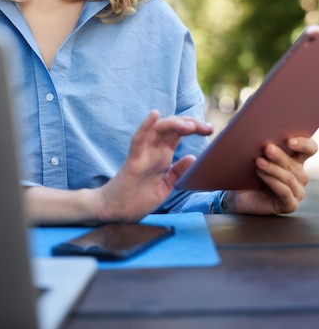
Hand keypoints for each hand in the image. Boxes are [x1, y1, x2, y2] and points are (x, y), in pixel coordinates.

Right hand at [93, 110, 212, 222]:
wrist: (118, 213)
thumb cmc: (138, 198)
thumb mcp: (166, 186)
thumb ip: (178, 172)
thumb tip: (193, 157)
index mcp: (162, 155)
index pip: (179, 133)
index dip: (195, 128)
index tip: (210, 130)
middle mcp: (154, 150)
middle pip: (172, 127)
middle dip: (190, 123)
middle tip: (207, 128)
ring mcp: (143, 153)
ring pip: (157, 129)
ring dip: (174, 123)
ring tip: (190, 126)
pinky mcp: (133, 160)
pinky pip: (138, 139)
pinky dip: (145, 126)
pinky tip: (154, 115)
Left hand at [224, 136, 317, 214]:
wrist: (239, 196)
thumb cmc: (248, 172)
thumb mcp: (253, 155)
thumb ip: (258, 142)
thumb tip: (252, 126)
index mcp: (296, 159)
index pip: (309, 148)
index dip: (303, 143)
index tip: (289, 140)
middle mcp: (300, 175)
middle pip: (295, 163)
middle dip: (280, 155)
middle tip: (267, 148)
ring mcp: (297, 191)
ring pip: (289, 177)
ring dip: (273, 168)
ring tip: (258, 161)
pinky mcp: (290, 204)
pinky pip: (285, 192)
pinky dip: (272, 182)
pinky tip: (261, 174)